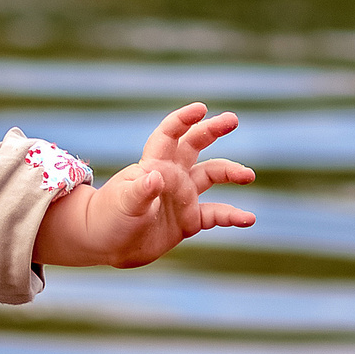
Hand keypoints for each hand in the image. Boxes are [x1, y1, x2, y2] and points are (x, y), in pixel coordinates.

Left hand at [55, 102, 254, 267]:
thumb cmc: (108, 218)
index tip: (201, 109)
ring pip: (211, 176)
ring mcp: (182, 197)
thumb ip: (141, 190)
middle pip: (195, 145)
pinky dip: (232, 216)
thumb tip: (157, 177)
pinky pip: (216, 214)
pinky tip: (248, 219)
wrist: (106, 244)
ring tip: (248, 175)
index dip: (183, 120)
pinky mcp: (189, 220)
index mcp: (153, 165)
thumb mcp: (124, 204)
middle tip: (233, 119)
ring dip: (230, 172)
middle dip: (212, 130)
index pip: (169, 135)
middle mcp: (171, 176)